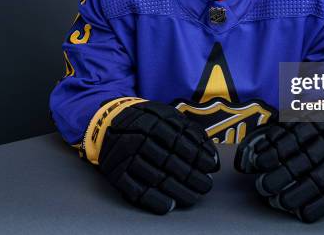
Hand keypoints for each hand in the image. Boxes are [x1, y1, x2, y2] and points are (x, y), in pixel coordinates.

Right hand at [98, 101, 218, 213]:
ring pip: (155, 178)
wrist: (110, 123)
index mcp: (152, 121)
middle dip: (191, 176)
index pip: (179, 142)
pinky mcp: (115, 173)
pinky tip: (170, 205)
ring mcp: (125, 156)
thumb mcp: (168, 117)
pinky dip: (154, 200)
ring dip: (177, 191)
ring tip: (193, 197)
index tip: (211, 167)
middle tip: (206, 186)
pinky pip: (136, 191)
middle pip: (169, 161)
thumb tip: (213, 159)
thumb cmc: (148, 122)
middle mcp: (137, 137)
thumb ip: (191, 133)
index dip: (198, 156)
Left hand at [235, 121, 323, 221]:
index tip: (259, 163)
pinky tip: (301, 213)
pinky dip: (317, 207)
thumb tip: (250, 155)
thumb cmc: (312, 130)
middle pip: (303, 161)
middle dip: (280, 177)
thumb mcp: (295, 120)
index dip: (274, 152)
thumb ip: (275, 133)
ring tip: (277, 202)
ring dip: (295, 195)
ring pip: (317, 180)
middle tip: (263, 186)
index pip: (292, 139)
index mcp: (315, 123)